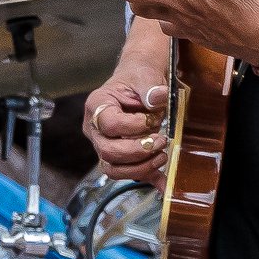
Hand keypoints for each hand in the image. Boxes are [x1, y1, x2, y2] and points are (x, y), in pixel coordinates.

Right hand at [83, 61, 171, 187]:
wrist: (138, 83)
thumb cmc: (138, 78)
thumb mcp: (146, 76)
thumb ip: (151, 87)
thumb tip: (157, 97)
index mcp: (97, 105)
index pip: (108, 124)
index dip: (131, 127)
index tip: (150, 120)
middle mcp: (95, 129)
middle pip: (107, 152)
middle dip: (136, 151)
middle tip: (160, 141)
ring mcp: (104, 145)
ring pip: (113, 169)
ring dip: (140, 167)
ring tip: (161, 155)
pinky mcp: (118, 157)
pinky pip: (129, 173)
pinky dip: (148, 178)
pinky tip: (164, 181)